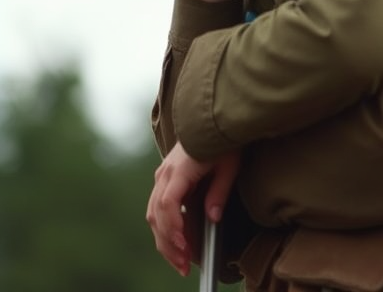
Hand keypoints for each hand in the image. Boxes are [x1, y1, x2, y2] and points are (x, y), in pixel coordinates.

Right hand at [146, 141, 240, 276]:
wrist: (214, 117)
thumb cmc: (225, 138)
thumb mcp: (229, 164)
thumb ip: (219, 191)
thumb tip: (212, 219)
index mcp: (180, 169)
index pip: (168, 204)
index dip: (174, 228)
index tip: (184, 246)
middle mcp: (165, 174)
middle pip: (156, 216)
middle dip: (169, 244)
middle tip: (184, 266)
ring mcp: (163, 176)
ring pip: (153, 215)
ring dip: (165, 241)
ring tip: (181, 262)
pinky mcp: (166, 178)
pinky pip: (158, 208)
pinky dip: (166, 228)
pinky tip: (179, 242)